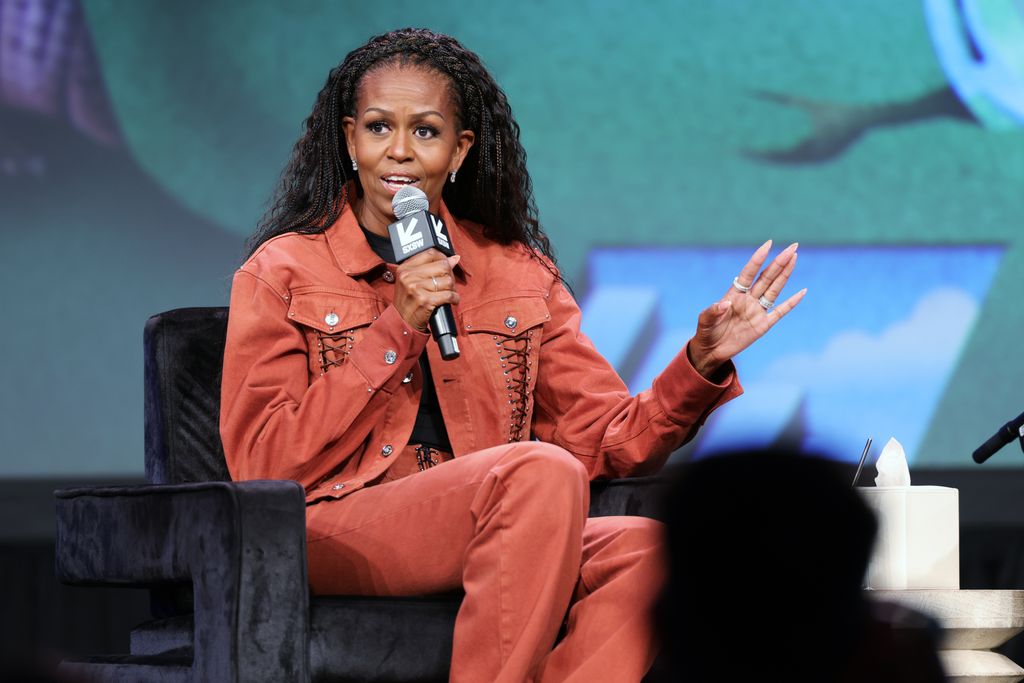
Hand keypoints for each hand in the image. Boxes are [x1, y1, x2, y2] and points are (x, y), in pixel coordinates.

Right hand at [393, 250, 460, 331]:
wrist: (402, 321)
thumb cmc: (409, 301)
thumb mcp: (413, 281)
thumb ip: (431, 267)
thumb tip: (454, 258)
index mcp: (405, 268)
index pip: (430, 253)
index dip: (443, 258)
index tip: (448, 264)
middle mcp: (409, 276)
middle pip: (442, 266)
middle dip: (450, 275)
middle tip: (449, 283)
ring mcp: (416, 288)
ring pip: (447, 281)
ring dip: (452, 288)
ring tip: (449, 293)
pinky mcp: (425, 301)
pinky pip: (448, 295)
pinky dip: (455, 298)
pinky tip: (452, 300)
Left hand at [688, 240, 805, 378]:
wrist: (711, 351)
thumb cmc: (706, 332)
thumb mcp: (704, 321)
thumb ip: (712, 311)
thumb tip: (724, 303)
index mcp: (734, 294)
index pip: (749, 273)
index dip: (758, 259)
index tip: (768, 244)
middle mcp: (748, 299)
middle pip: (767, 277)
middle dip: (779, 262)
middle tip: (793, 246)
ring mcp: (757, 311)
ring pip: (774, 289)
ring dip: (785, 274)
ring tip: (795, 258)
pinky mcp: (763, 325)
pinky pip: (780, 312)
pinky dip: (792, 302)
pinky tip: (803, 291)